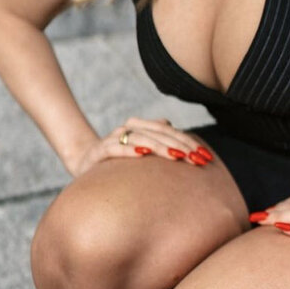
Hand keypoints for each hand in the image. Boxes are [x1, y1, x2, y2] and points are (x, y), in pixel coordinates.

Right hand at [66, 116, 213, 179]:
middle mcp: (128, 129)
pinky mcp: (99, 151)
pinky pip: (115, 148)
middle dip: (180, 146)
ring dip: (160, 147)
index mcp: (141, 126)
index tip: (205, 156)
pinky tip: (143, 154)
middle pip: (159, 133)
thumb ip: (161, 141)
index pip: (169, 131)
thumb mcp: (143, 152)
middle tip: (197, 159)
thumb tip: (180, 133)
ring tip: (177, 156)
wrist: (84, 162)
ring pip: (141, 138)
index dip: (188, 142)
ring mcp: (113, 138)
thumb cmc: (120, 160)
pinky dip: (129, 150)